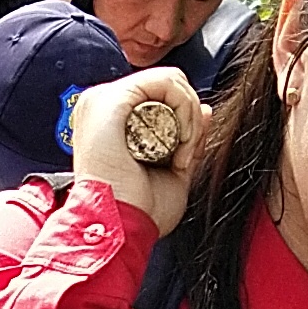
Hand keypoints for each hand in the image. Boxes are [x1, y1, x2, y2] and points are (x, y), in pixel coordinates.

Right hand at [69, 68, 203, 234]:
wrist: (120, 228)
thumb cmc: (138, 210)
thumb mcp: (172, 170)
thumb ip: (188, 138)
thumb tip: (205, 110)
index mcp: (109, 120)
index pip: (158, 95)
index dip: (185, 117)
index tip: (185, 155)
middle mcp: (101, 105)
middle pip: (165, 84)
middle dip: (190, 115)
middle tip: (186, 153)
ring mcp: (104, 99)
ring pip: (169, 80)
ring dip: (190, 115)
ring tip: (182, 152)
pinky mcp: (112, 99)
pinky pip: (165, 83)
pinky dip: (185, 110)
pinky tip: (180, 143)